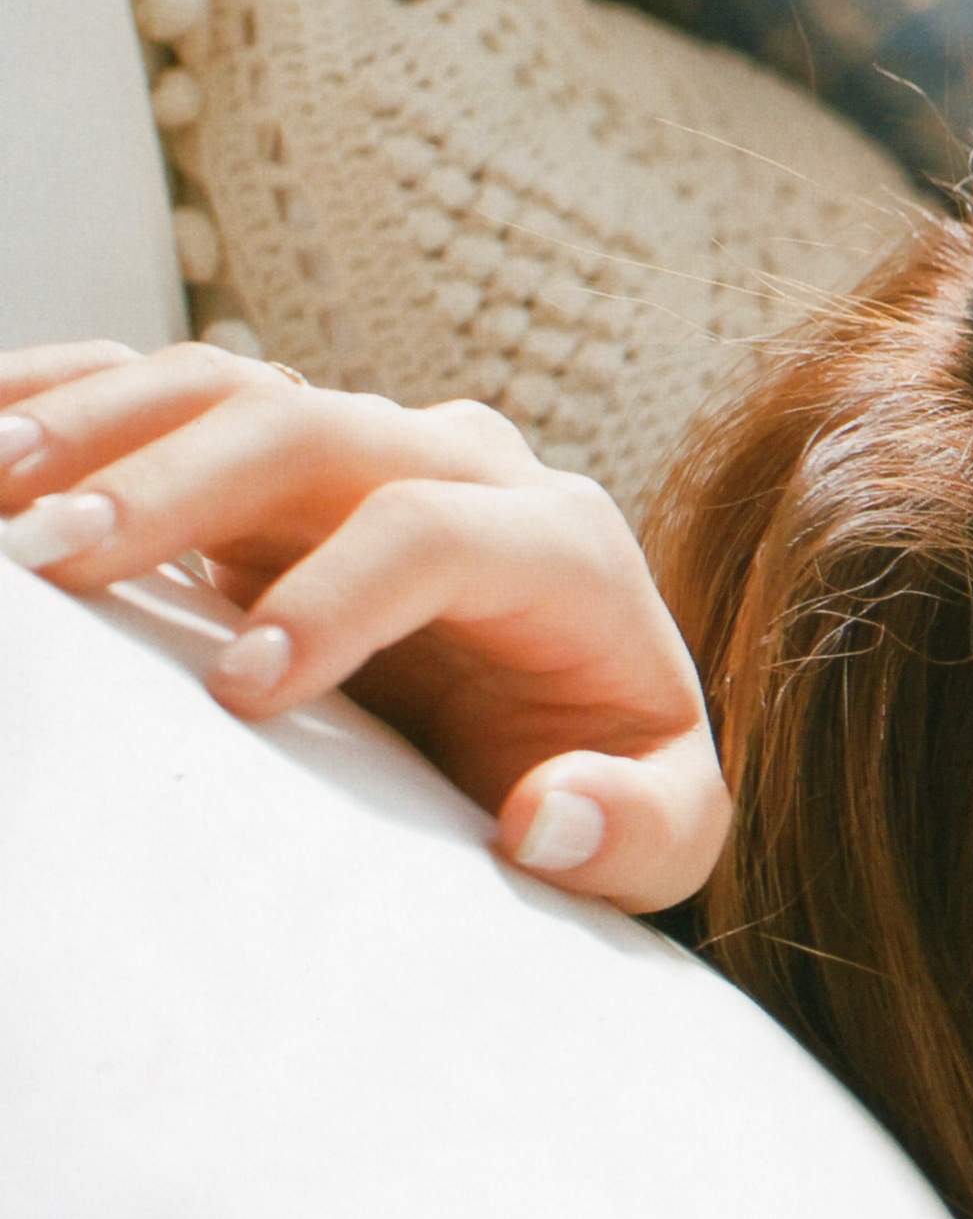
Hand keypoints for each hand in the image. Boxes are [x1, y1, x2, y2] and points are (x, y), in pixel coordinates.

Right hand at [0, 340, 729, 913]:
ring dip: (104, 429)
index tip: (242, 691)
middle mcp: (466, 464)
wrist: (583, 716)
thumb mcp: (667, 830)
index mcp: (565, 546)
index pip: (436, 532)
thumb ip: (639, 830)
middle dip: (179, 487)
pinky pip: (171, 390)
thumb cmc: (615, 776)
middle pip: (312, 434)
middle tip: (59, 561)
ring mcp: (368, 446)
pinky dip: (78, 399)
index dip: (335, 596)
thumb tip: (548, 819)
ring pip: (228, 388)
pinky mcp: (286, 459)